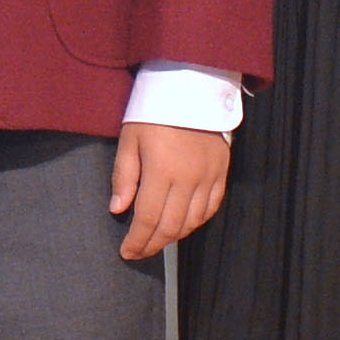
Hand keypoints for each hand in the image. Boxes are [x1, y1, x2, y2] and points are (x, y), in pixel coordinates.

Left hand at [110, 122, 229, 259]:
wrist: (190, 87)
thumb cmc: (153, 111)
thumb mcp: (129, 139)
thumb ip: (124, 176)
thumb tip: (117, 209)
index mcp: (161, 171)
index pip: (147, 218)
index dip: (137, 241)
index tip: (126, 252)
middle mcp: (189, 179)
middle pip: (171, 226)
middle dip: (153, 244)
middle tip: (139, 252)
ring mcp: (208, 177)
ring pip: (193, 221)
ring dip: (174, 236)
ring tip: (157, 240)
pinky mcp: (221, 172)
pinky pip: (212, 208)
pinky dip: (196, 222)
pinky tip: (183, 225)